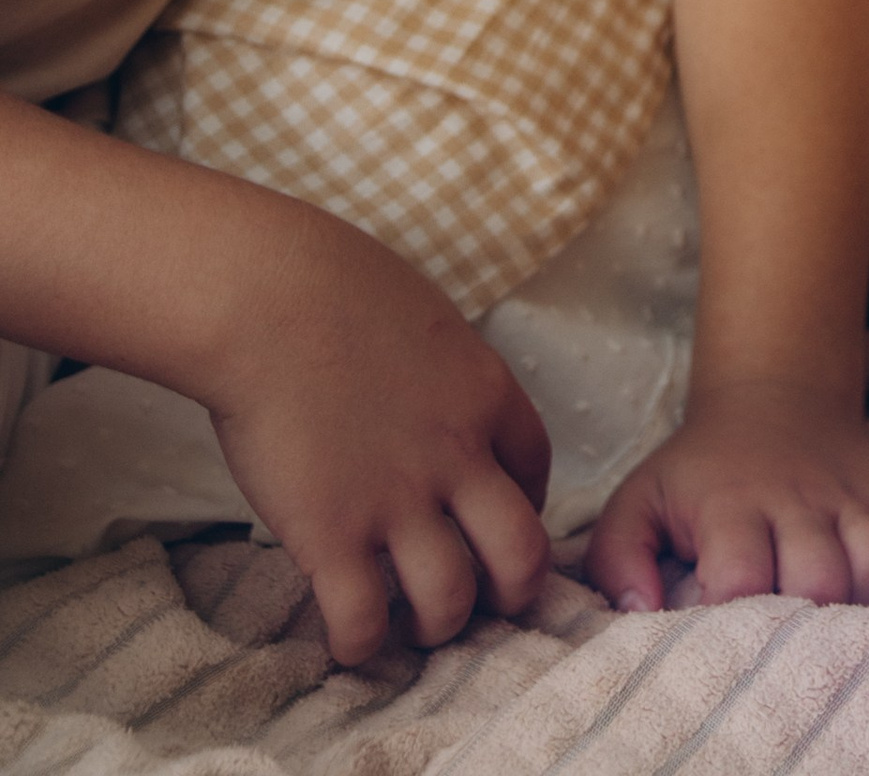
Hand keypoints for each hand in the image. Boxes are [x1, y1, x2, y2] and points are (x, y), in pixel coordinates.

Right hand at [203, 212, 551, 665]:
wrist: (267, 300)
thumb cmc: (333, 287)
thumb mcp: (425, 320)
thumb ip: (441, 373)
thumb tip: (428, 396)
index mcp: (486, 394)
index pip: (537, 469)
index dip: (525, 507)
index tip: (493, 522)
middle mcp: (457, 456)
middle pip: (522, 554)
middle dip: (511, 593)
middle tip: (480, 601)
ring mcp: (397, 501)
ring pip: (450, 600)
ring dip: (436, 626)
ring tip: (410, 625)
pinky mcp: (331, 535)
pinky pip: (364, 621)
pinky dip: (361, 645)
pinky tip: (348, 638)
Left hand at [586, 377, 868, 612]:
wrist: (774, 394)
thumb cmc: (701, 469)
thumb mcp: (640, 498)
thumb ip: (618, 557)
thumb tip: (639, 613)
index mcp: (732, 504)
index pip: (740, 576)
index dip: (735, 615)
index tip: (727, 631)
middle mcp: (798, 499)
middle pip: (820, 578)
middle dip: (808, 620)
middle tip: (791, 634)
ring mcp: (855, 496)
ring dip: (867, 603)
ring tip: (841, 617)